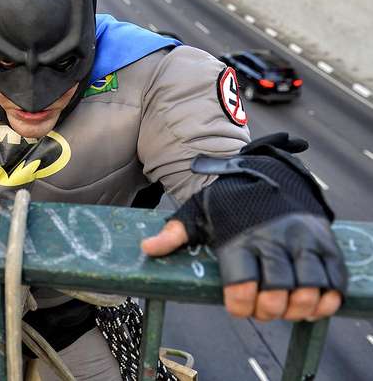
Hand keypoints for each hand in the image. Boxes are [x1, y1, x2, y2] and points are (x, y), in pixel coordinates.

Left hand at [141, 220, 342, 320]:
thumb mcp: (197, 212)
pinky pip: (334, 279)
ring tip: (287, 308)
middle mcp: (272, 240)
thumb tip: (147, 249)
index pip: (241, 285)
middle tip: (262, 309)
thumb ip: (175, 233)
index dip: (240, 305)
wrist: (267, 172)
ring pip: (308, 289)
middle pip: (276, 292)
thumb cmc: (229, 201)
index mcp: (238, 238)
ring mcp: (301, 241)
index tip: (238, 306)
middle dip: (269, 310)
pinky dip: (327, 299)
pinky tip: (314, 303)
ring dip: (299, 307)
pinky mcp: (323, 241)